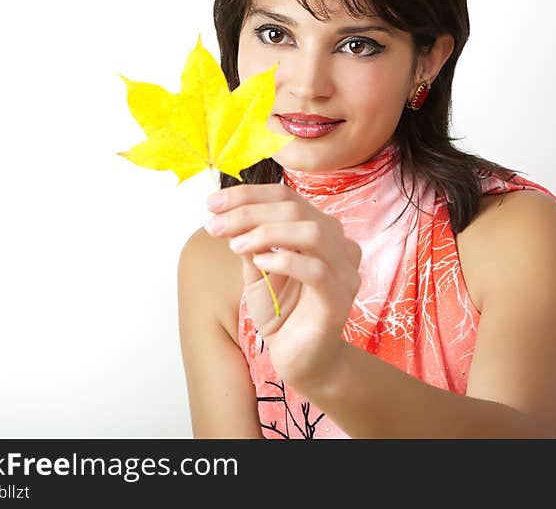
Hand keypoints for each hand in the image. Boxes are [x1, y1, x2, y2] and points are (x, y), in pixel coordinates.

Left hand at [205, 183, 362, 393]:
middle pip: (297, 209)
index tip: (212, 202)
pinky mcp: (338, 298)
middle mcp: (339, 245)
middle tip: (214, 224)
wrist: (301, 360)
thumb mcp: (258, 271)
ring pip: (311, 233)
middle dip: (249, 212)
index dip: (247, 195)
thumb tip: (226, 214)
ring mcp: (343, 271)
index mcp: (322, 231)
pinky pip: (315, 270)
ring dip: (265, 232)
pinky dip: (283, 260)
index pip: (287, 197)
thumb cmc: (282, 314)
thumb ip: (249, 243)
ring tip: (234, 245)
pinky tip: (259, 263)